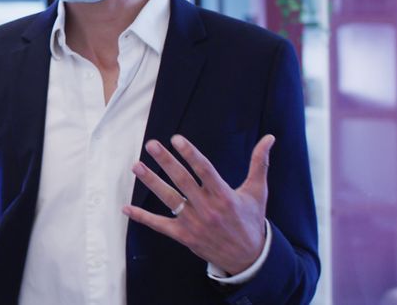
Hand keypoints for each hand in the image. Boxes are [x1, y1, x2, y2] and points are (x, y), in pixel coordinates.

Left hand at [123, 134, 274, 274]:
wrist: (249, 258)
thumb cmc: (251, 220)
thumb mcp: (257, 192)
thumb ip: (260, 163)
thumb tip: (270, 138)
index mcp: (225, 196)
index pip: (205, 170)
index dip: (190, 154)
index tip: (177, 139)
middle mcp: (208, 208)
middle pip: (183, 181)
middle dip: (166, 161)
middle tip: (151, 144)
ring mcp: (194, 223)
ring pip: (169, 199)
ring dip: (151, 182)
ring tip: (136, 166)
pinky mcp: (184, 236)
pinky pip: (160, 225)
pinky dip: (142, 217)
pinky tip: (126, 208)